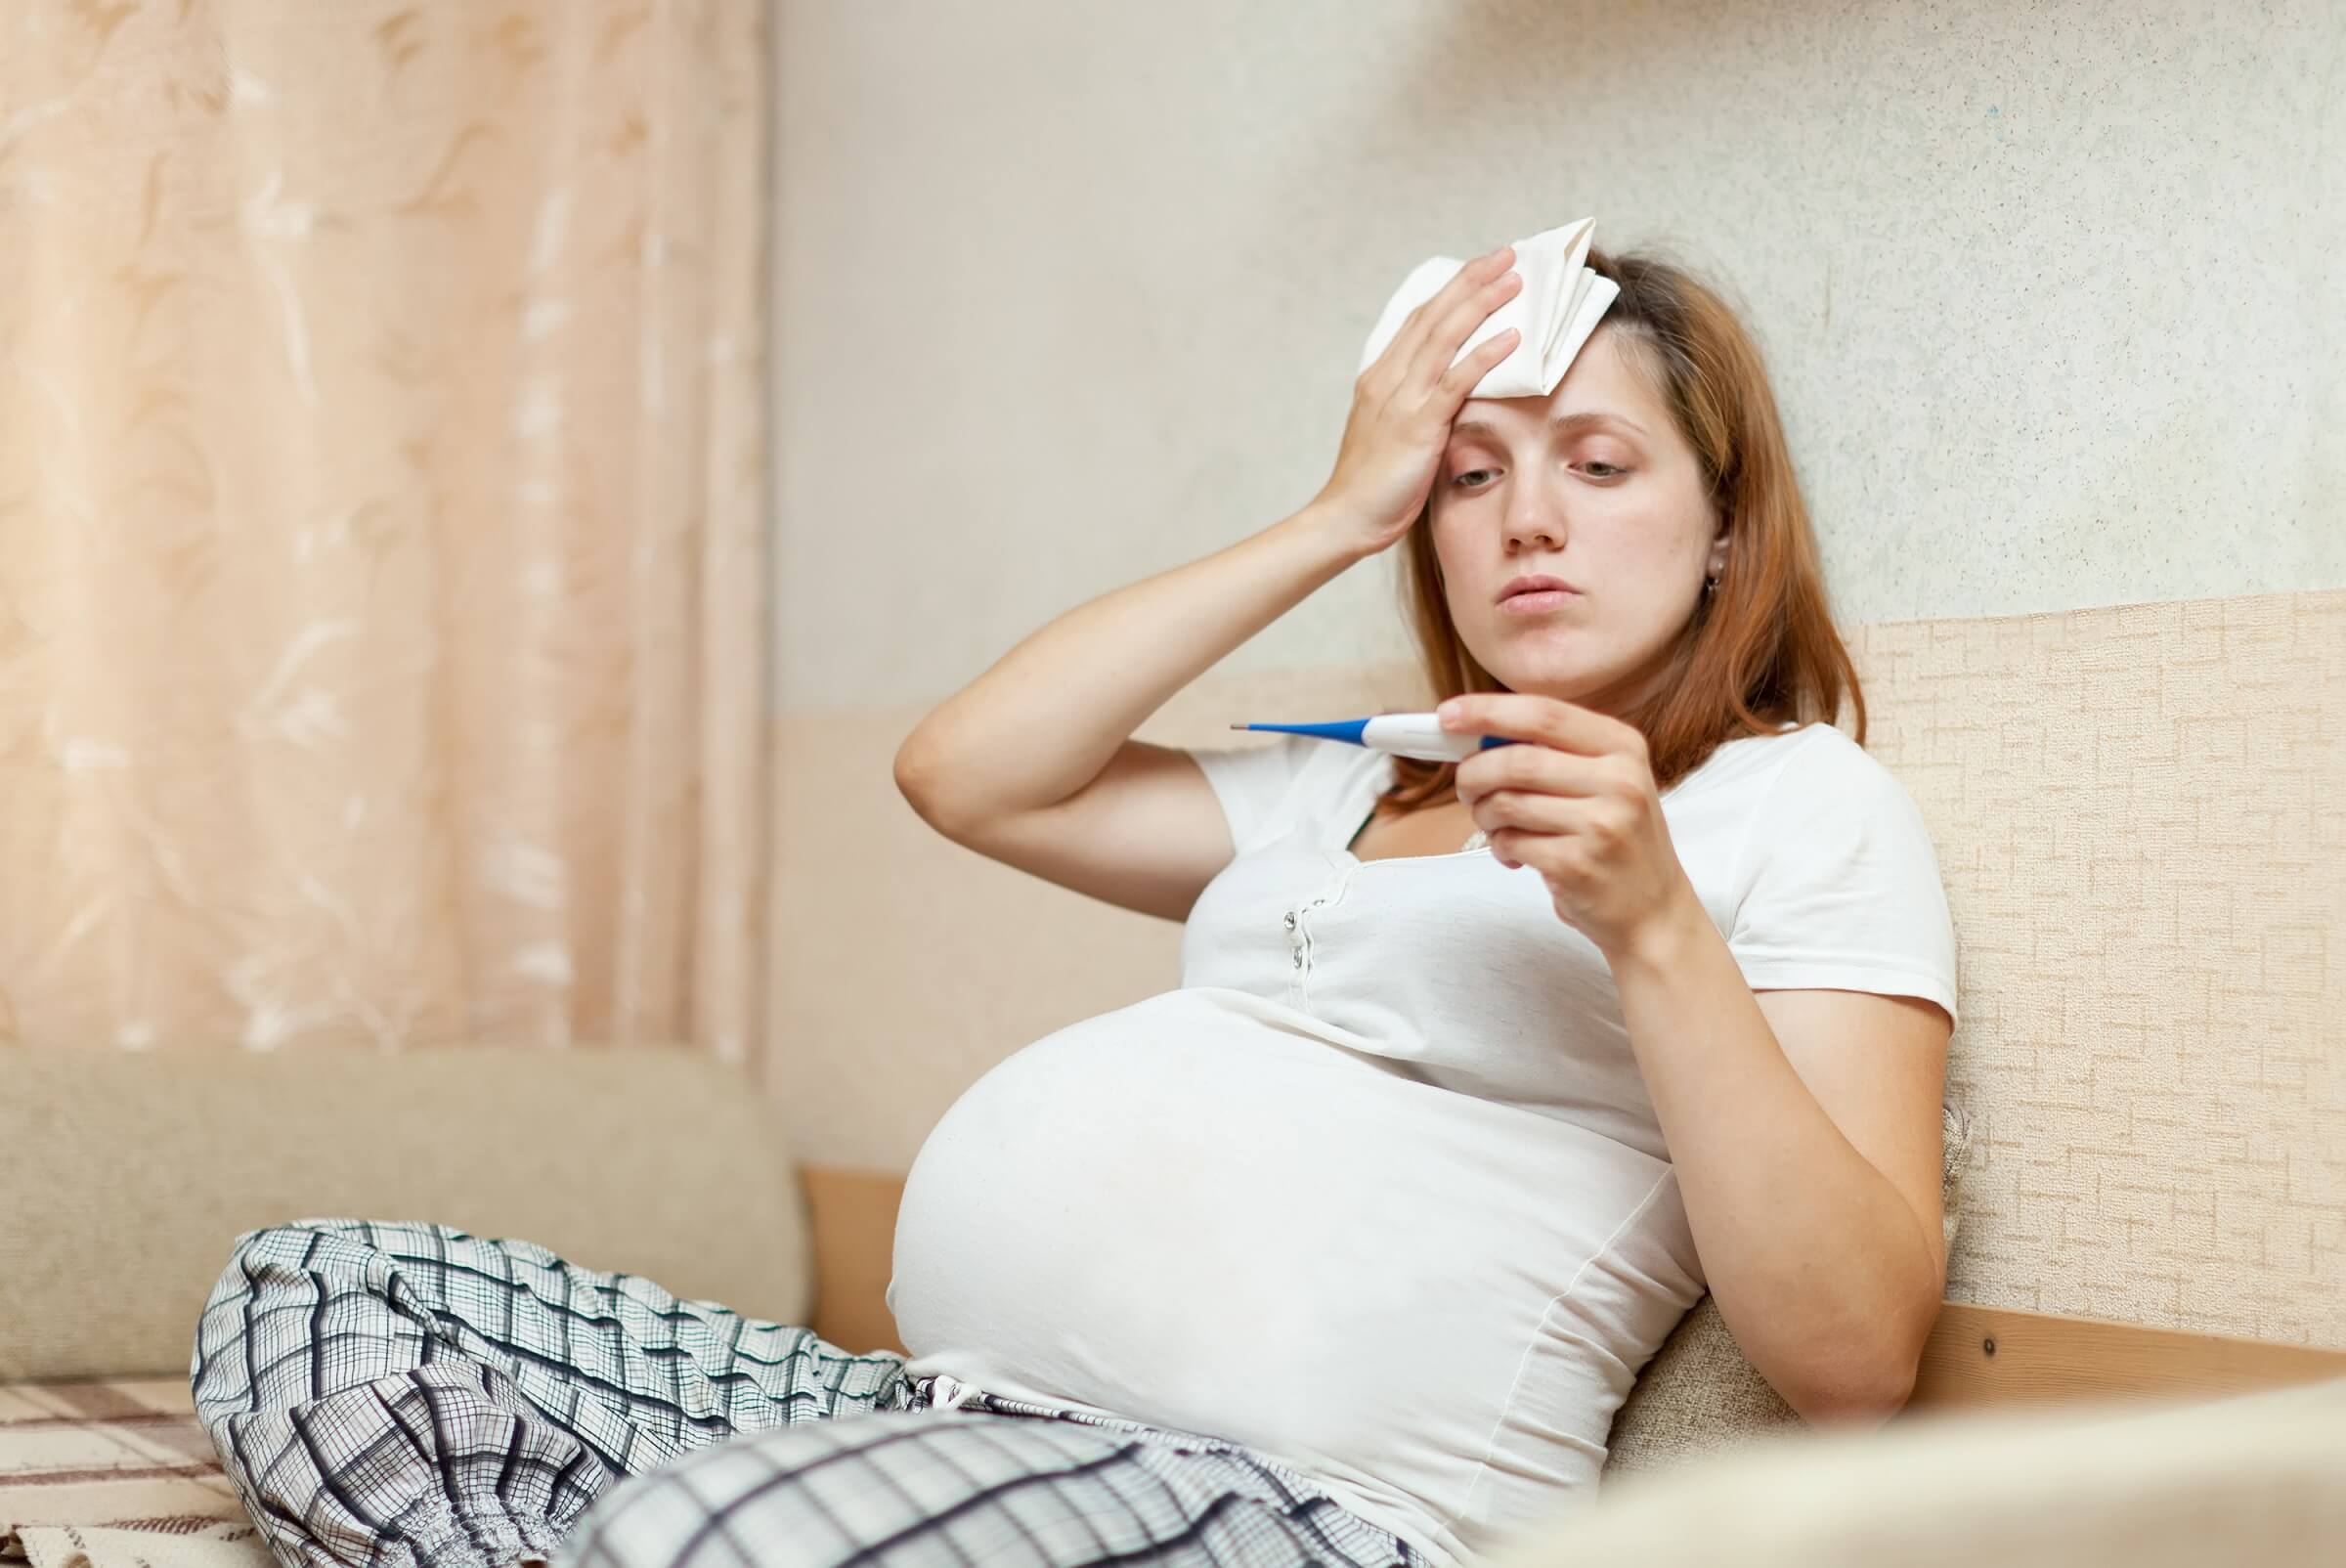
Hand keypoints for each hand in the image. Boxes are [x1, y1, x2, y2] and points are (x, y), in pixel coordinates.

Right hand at [1308, 247, 1523, 558]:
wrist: (1345, 518)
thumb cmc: (1372, 484)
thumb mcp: (1392, 432)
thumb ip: (1418, 405)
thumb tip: (1455, 390)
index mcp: (1380, 377)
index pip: (1420, 320)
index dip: (1452, 291)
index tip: (1482, 269)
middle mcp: (1389, 379)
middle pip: (1434, 315)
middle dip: (1471, 281)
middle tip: (1506, 255)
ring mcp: (1401, 399)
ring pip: (1444, 337)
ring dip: (1481, 304)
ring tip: (1514, 281)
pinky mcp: (1417, 425)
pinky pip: (1455, 382)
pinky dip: (1484, 356)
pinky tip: (1511, 338)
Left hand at [1439, 692, 1699, 959]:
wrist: (1654, 911)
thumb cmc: (1617, 839)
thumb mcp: (1606, 781)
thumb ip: (1554, 751)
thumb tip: (1476, 732)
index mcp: (1622, 746)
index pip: (1543, 714)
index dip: (1488, 711)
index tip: (1448, 715)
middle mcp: (1619, 780)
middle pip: (1518, 759)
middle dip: (1475, 772)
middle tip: (1466, 788)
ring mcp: (1601, 824)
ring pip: (1506, 802)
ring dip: (1484, 815)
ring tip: (1496, 826)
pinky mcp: (1578, 864)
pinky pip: (1510, 842)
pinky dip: (1500, 848)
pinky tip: (1516, 855)